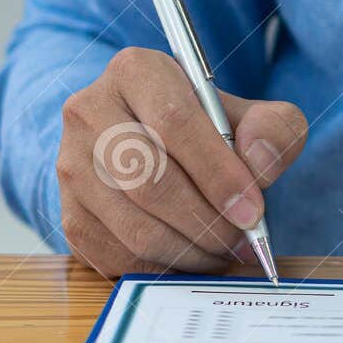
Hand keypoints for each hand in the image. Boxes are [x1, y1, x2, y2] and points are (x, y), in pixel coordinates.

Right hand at [56, 47, 307, 277]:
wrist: (156, 148)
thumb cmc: (208, 132)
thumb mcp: (251, 117)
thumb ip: (273, 130)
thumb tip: (260, 161)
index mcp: (136, 72)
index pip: (175, 122)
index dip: (218, 174)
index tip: (252, 212)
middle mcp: (89, 111)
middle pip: (149, 181)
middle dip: (207, 223)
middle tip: (243, 242)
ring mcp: (70, 165)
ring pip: (135, 228)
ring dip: (191, 253)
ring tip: (224, 252)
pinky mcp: (69, 214)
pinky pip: (119, 258)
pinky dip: (166, 270)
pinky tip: (194, 259)